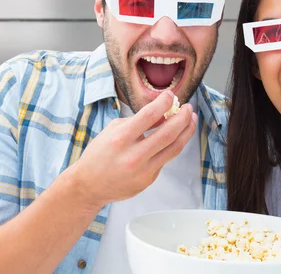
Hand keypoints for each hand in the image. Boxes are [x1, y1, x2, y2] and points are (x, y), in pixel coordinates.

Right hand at [72, 90, 196, 206]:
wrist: (89, 186)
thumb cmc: (99, 154)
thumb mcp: (113, 130)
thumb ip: (138, 121)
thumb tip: (163, 113)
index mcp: (120, 139)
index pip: (149, 115)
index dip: (164, 102)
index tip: (171, 95)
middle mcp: (133, 156)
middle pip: (169, 133)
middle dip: (183, 117)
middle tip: (188, 107)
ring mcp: (143, 170)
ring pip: (174, 148)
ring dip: (187, 131)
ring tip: (191, 120)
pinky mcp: (149, 180)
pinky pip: (166, 159)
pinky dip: (172, 145)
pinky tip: (174, 137)